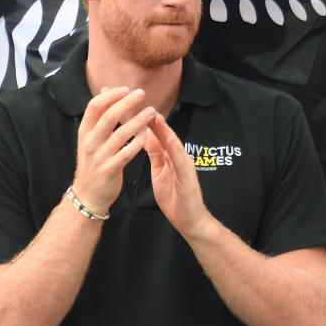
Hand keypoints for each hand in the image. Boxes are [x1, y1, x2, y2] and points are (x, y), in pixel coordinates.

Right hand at [71, 87, 153, 215]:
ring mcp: (98, 157)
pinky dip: (137, 144)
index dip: (110, 95)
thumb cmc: (93, 163)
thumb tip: (105, 89)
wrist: (88, 195)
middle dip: (126, 103)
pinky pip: (125, 154)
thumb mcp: (90, 137)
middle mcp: (89, 142)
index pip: (94, 106)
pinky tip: (148, 136)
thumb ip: (99, 115)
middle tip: (141, 94)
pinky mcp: (109, 170)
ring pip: (119, 134)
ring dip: (137, 121)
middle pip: (108, 117)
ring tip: (151, 112)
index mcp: (84, 132)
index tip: (126, 89)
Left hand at [143, 113, 213, 240]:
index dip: (146, 122)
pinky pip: (180, 162)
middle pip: (166, 135)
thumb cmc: (174, 198)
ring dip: (165, 130)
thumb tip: (146, 137)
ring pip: (174, 145)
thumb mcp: (159, 173)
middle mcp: (179, 158)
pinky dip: (175, 149)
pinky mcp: (188, 177)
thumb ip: (155, 155)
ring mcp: (185, 166)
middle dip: (154, 120)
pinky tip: (169, 139)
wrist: (190, 220)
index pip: (158, 136)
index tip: (135, 110)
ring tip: (155, 116)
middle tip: (143, 105)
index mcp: (170, 157)